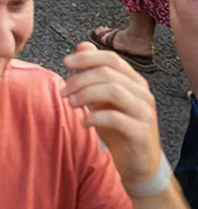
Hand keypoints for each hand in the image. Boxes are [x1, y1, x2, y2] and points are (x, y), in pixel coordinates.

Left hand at [62, 44, 165, 187]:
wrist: (138, 163)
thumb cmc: (118, 127)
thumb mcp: (103, 98)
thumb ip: (95, 72)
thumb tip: (82, 45)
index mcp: (135, 81)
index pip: (111, 58)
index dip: (87, 57)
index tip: (65, 63)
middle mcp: (143, 93)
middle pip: (108, 73)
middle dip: (80, 79)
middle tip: (63, 92)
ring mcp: (145, 112)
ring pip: (113, 90)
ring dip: (86, 95)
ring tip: (72, 104)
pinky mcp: (141, 132)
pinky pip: (115, 117)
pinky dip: (94, 117)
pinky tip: (84, 122)